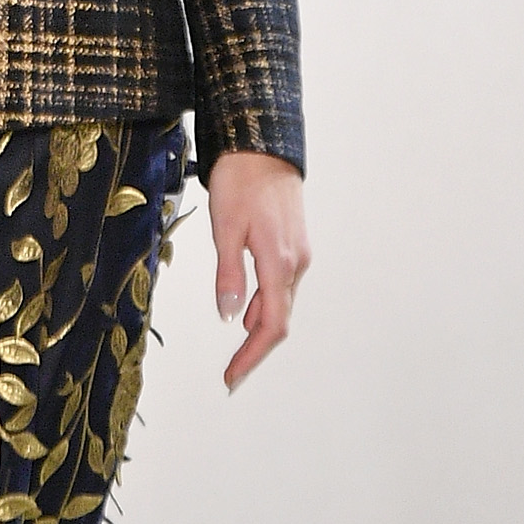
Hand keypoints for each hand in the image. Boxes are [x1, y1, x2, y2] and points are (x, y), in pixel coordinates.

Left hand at [207, 151, 309, 392]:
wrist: (262, 146)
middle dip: (255, 350)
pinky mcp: (293, 246)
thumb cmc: (240, 182)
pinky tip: (246, 312)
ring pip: (281, 303)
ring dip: (260, 329)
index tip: (232, 377)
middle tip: (231, 374)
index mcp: (279, 263)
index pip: (271, 324)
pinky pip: (281, 287)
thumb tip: (230, 316)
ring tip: (236, 353)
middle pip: (279, 320)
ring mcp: (298, 255)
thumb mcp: (225, 229)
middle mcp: (295, 263)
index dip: (252, 356)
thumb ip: (229, 274)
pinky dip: (264, 306)